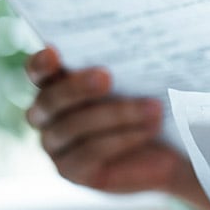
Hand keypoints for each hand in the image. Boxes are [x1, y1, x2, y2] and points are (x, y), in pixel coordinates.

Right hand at [24, 48, 209, 209]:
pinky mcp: (72, 171)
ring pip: (73, 127)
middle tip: (106, 76)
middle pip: (50, 100)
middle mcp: (46, 116)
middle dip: (77, 88)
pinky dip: (122, 139)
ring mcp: (55, 146)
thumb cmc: (150, 101)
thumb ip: (122, 62)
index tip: (55, 52)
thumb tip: (133, 38)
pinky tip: (149, 129)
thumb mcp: (138, 78)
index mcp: (55, 84)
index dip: (40, 63)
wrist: (172, 149)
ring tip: (153, 107)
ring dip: (116, 115)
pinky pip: (89, 153)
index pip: (37, 71)